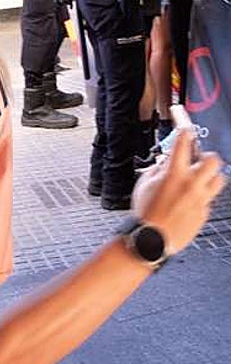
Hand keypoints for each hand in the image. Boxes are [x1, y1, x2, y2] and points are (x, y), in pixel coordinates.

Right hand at [132, 128, 224, 254]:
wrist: (151, 240)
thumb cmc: (145, 214)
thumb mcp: (144, 184)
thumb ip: (158, 168)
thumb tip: (167, 159)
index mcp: (174, 173)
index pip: (183, 141)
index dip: (184, 128)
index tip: (183, 123)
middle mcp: (191, 184)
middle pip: (213, 159)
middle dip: (205, 157)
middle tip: (196, 162)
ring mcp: (201, 199)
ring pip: (219, 179)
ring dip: (209, 177)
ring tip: (197, 181)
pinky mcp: (204, 212)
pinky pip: (209, 199)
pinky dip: (201, 197)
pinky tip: (187, 202)